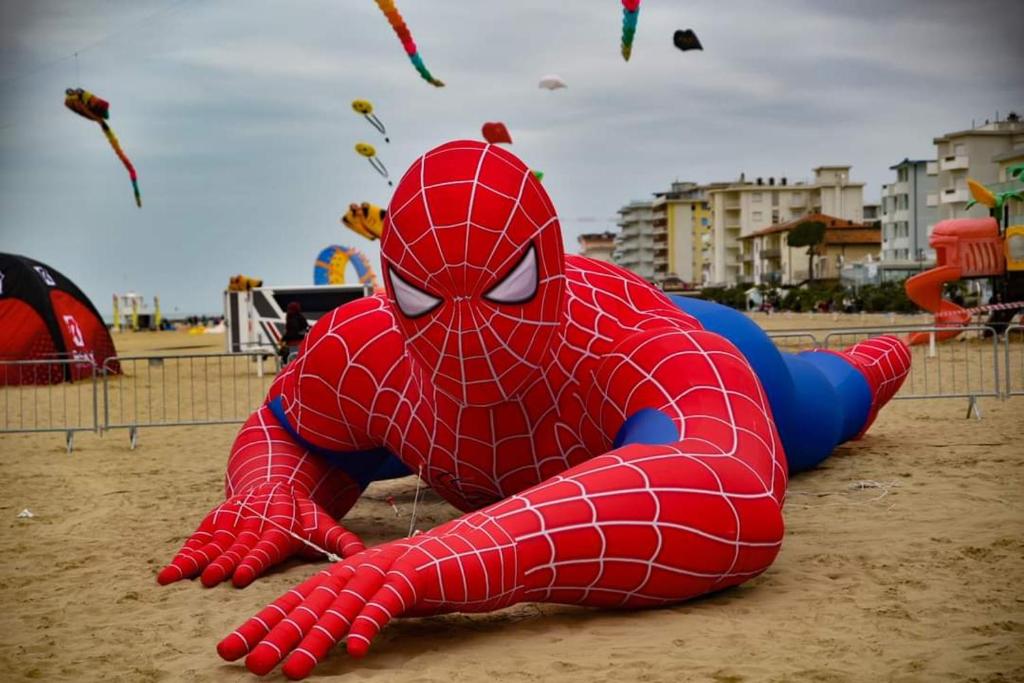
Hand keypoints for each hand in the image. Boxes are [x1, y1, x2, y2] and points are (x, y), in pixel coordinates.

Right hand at [157, 481, 363, 587]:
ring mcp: (231, 524)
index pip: (265, 547)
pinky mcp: (215, 523)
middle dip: (223, 564)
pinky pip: (197, 541)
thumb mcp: (322, 523)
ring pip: (212, 545)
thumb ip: (340, 541)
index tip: (241, 576)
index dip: (253, 561)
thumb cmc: (301, 513)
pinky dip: (183, 555)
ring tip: (174, 577)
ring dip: (194, 561)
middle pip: (235, 548)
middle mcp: (251, 526)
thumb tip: (363, 556)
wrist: (275, 480)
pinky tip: (167, 574)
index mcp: (278, 529)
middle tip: (210, 579)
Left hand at [217, 543, 425, 678]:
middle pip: (312, 605)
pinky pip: (388, 602)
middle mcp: (359, 570)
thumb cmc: (430, 578)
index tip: (231, 649)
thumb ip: (355, 611)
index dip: (263, 624)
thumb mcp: (384, 596)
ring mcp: (387, 570)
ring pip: (343, 607)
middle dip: (278, 636)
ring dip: (317, 639)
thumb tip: (328, 639)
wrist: (479, 547)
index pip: (296, 601)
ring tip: (293, 670)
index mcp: (346, 574)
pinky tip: (356, 650)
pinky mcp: (415, 576)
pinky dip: (371, 623)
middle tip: (251, 664)